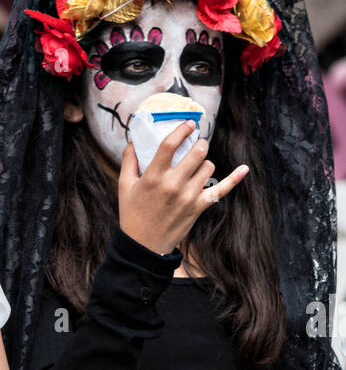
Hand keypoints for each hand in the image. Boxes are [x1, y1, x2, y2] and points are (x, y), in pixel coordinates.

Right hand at [118, 122, 248, 255]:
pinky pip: (221, 189)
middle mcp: (173, 185)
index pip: (170, 144)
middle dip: (199, 144)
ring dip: (204, 163)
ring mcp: (188, 196)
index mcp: (153, 176)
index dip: (182, 129)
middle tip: (196, 145)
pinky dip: (234, 179)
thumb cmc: (132, 214)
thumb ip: (129, 161)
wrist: (144, 246)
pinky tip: (244, 169)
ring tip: (195, 168)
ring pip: (209, 167)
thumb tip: (134, 141)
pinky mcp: (199, 207)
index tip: (189, 123)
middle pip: (197, 152)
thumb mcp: (125, 187)